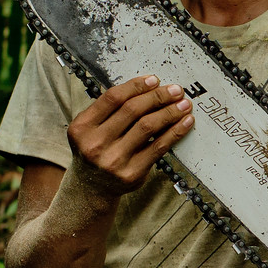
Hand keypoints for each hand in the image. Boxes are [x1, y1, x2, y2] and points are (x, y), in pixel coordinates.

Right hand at [65, 75, 195, 196]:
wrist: (92, 187)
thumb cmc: (97, 150)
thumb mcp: (91, 129)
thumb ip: (110, 110)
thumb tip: (148, 88)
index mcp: (82, 127)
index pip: (113, 98)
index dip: (136, 86)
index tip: (154, 80)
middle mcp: (95, 144)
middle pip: (132, 110)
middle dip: (157, 96)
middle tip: (175, 90)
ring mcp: (113, 160)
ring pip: (148, 126)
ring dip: (170, 112)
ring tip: (183, 104)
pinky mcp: (132, 173)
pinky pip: (159, 146)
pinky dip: (175, 132)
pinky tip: (184, 122)